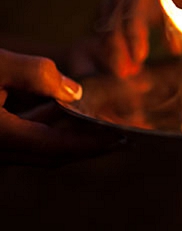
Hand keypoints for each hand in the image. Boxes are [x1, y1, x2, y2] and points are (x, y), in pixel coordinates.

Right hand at [0, 49, 114, 164]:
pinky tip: (60, 107)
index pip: (56, 147)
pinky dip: (44, 125)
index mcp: (1, 136)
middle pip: (50, 155)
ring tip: (100, 122)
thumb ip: (37, 75)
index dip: (91, 144)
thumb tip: (74, 91)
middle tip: (122, 139)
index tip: (121, 138)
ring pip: (36, 147)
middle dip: (87, 147)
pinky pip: (23, 136)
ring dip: (68, 135)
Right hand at [89, 0, 181, 77]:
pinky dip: (131, 41)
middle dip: (117, 40)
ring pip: (116, 11)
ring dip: (119, 43)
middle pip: (118, 2)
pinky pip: (129, 18)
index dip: (132, 26)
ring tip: (128, 73)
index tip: (140, 57)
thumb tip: (173, 46)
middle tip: (124, 73)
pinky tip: (142, 64)